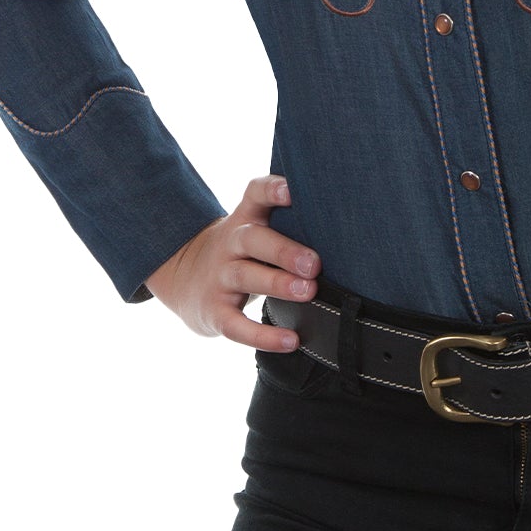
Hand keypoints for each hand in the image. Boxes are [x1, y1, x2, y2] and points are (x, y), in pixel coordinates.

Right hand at [144, 176, 319, 347]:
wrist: (183, 279)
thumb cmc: (241, 252)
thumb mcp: (255, 229)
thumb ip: (289, 224)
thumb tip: (347, 232)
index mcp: (246, 219)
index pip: (255, 194)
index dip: (272, 189)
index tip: (292, 189)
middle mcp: (230, 244)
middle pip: (253, 240)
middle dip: (284, 250)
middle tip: (314, 263)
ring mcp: (219, 277)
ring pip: (245, 277)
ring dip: (278, 284)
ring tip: (309, 292)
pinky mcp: (214, 312)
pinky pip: (237, 325)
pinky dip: (263, 336)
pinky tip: (290, 341)